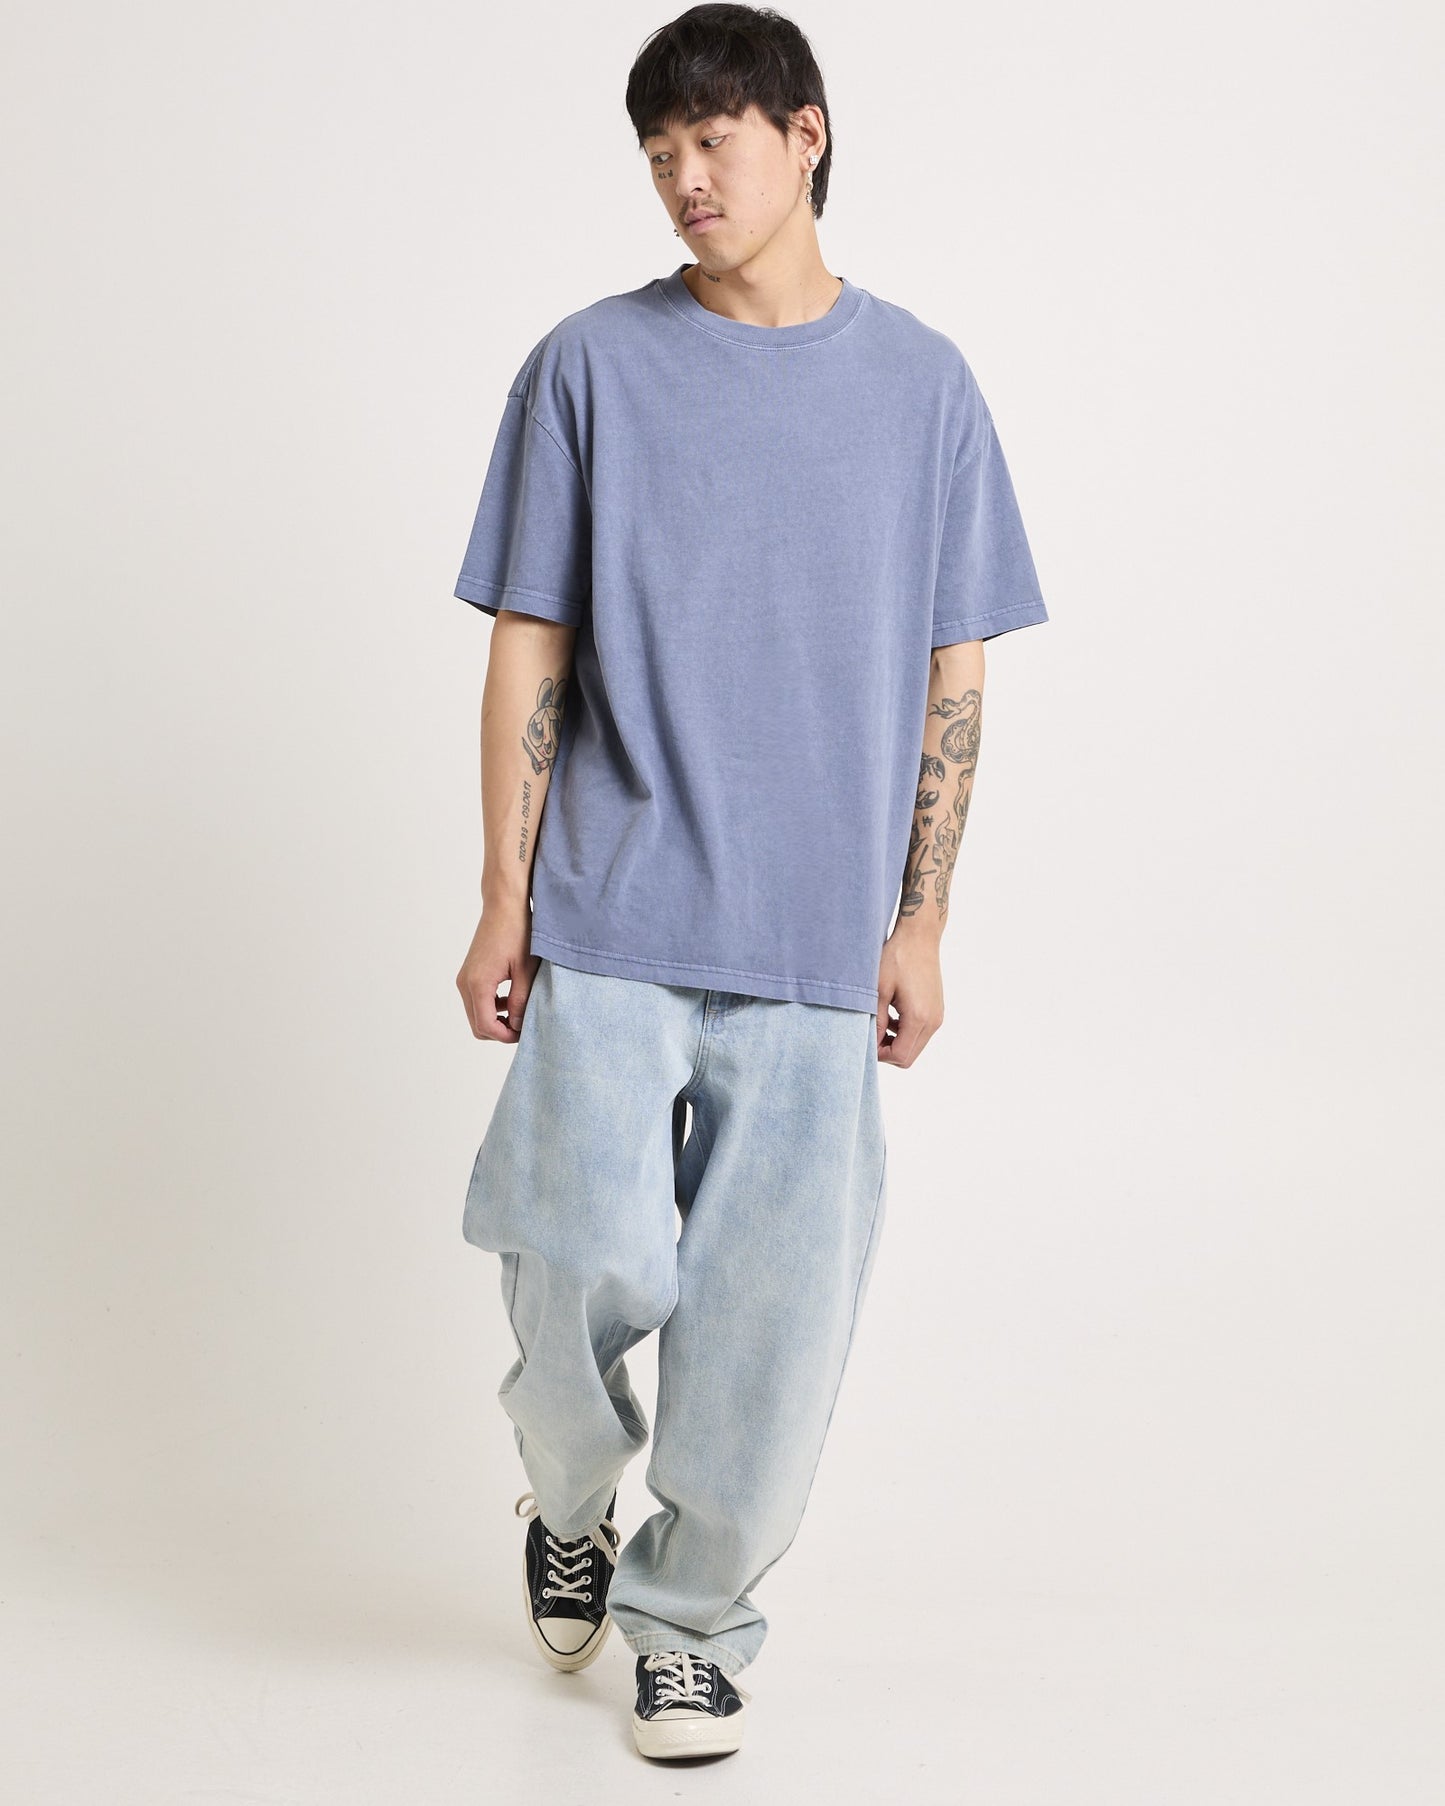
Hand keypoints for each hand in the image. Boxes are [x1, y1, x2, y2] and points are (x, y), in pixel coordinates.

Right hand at [456, 902, 539, 1042]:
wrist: (504, 906)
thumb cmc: (518, 933)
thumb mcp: (526, 971)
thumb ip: (520, 1002)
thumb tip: (516, 1025)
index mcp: (478, 984)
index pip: (486, 1026)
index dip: (505, 1036)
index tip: (524, 1033)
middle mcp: (465, 983)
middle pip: (477, 1025)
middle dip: (500, 1031)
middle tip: (523, 1026)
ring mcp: (464, 978)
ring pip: (476, 1014)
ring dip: (496, 1019)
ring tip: (519, 1012)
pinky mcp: (468, 974)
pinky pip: (476, 1001)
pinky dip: (491, 1007)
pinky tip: (510, 999)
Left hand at [876, 926, 944, 1066]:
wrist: (919, 937)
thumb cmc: (897, 958)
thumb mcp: (879, 990)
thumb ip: (876, 1020)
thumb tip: (871, 1042)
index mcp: (919, 1018)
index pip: (900, 1056)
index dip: (880, 1055)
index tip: (866, 1041)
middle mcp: (933, 1021)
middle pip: (909, 1057)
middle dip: (888, 1052)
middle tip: (871, 1034)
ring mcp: (938, 1016)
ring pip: (915, 1046)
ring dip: (897, 1042)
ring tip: (881, 1023)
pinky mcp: (937, 1010)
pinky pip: (921, 1034)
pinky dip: (906, 1033)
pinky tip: (893, 1017)